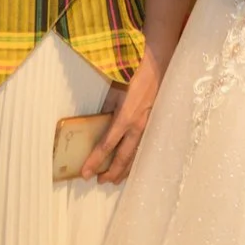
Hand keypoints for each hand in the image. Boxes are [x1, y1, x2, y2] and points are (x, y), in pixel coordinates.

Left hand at [85, 62, 161, 182]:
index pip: (107, 145)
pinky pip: (144, 146)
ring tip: (115, 180)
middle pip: (123, 157)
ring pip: (136, 155)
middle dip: (111, 171)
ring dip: (124, 169)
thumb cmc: (135, 72)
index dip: (95, 161)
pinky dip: (136, 158)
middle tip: (99, 181)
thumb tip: (98, 122)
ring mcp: (148, 126)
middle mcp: (138, 126)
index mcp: (125, 117)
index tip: (85, 172)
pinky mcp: (154, 123)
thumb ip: (107, 108)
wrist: (159, 63)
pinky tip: (132, 164)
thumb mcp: (114, 89)